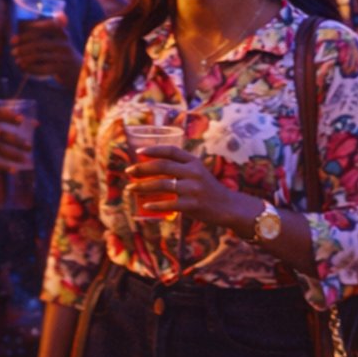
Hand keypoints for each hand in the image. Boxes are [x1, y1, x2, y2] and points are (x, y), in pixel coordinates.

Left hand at [13, 18, 81, 90]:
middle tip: (12, 51)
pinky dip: (30, 68)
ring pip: (39, 56)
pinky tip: (23, 68)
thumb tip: (17, 33)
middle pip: (38, 43)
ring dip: (24, 58)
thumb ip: (41, 33)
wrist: (78, 71)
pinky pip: (42, 68)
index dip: (27, 33)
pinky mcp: (62, 69)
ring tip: (16, 60)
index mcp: (61, 32)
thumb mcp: (56, 40)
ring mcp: (64, 56)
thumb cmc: (60, 53)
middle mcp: (64, 43)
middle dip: (23, 47)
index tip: (13, 39)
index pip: (43, 27)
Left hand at [126, 145, 249, 227]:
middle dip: (142, 168)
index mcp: (193, 162)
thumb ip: (179, 167)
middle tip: (128, 172)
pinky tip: (146, 205)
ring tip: (130, 189)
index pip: (171, 150)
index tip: (138, 152)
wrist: (229, 207)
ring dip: (143, 187)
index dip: (154, 149)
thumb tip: (150, 167)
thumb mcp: (197, 172)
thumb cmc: (207, 188)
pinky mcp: (193, 205)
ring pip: (162, 184)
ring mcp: (193, 189)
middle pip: (162, 166)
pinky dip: (156, 205)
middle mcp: (193, 172)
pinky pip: (170, 204)